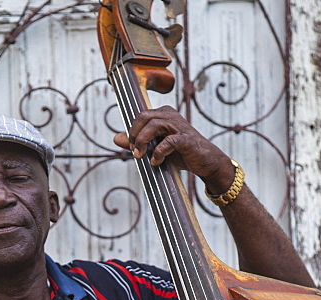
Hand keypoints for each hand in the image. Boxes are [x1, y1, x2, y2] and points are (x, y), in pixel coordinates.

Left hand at [113, 106, 235, 192]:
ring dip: (143, 142)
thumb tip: (116, 138)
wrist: (205, 162)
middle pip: (144, 117)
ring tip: (141, 156)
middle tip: (135, 152)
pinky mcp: (187, 139)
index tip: (132, 147)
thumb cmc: (181, 153)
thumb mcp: (155, 147)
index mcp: (163, 115)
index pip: (140, 116)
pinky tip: (156, 162)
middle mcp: (171, 116)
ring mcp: (180, 126)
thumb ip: (137, 142)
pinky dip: (159, 152)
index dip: (132, 131)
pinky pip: (169, 142)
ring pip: (154, 125)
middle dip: (135, 135)